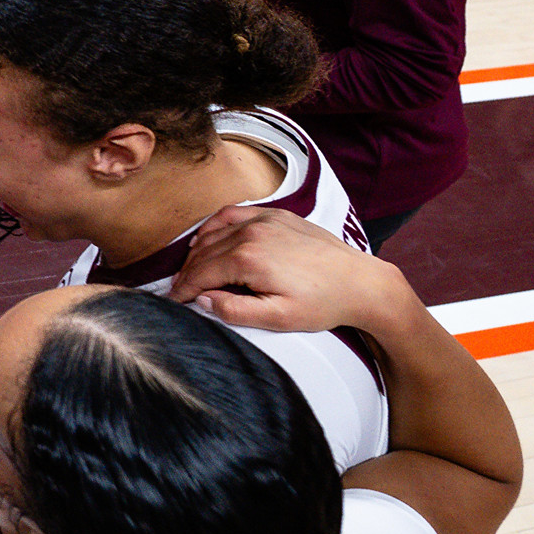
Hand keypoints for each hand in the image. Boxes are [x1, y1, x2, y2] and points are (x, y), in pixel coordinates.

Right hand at [167, 206, 408, 334]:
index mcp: (248, 259)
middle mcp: (251, 233)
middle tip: (180, 292)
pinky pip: (232, 214)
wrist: (361, 283)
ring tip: (192, 272)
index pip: (199, 274)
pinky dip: (214, 226)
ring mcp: (264, 220)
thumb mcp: (278, 319)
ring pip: (213, 232)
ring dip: (197, 252)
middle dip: (187, 274)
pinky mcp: (276, 215)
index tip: (172, 302)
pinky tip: (208, 238)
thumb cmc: (322, 304)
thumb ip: (234, 311)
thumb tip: (203, 300)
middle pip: (202, 253)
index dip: (182, 290)